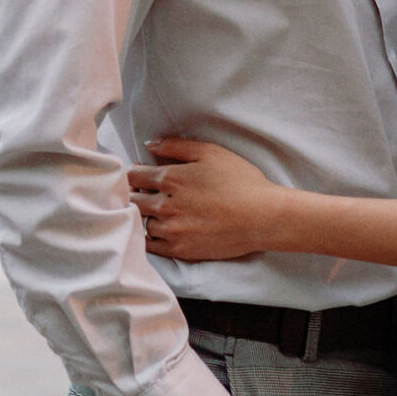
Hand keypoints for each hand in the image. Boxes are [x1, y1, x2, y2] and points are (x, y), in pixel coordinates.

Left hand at [130, 137, 283, 262]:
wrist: (262, 217)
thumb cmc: (241, 181)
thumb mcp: (211, 152)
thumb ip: (176, 146)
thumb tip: (149, 145)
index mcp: (172, 178)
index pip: (135, 176)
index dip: (135, 173)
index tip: (140, 175)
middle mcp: (166, 205)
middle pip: (134, 200)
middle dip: (136, 194)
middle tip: (143, 192)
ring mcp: (172, 230)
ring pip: (141, 222)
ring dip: (143, 215)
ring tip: (153, 211)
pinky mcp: (180, 250)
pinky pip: (150, 246)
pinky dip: (148, 236)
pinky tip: (157, 230)